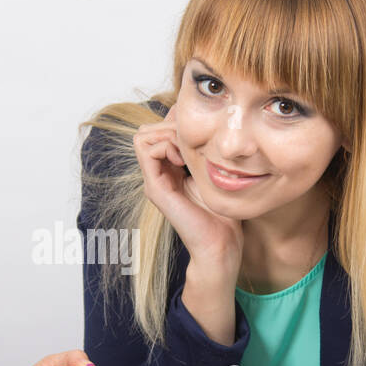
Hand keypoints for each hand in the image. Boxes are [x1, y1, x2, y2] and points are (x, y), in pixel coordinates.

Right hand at [133, 113, 242, 277]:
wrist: (220, 242)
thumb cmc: (223, 211)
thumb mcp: (213, 171)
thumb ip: (203, 151)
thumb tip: (203, 124)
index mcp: (170, 169)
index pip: (158, 130)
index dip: (174, 123)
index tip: (198, 133)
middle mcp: (158, 173)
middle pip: (147, 131)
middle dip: (169, 125)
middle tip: (191, 140)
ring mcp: (154, 181)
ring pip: (143, 137)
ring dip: (166, 134)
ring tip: (186, 150)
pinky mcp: (154, 189)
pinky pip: (147, 151)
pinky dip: (165, 146)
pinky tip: (183, 160)